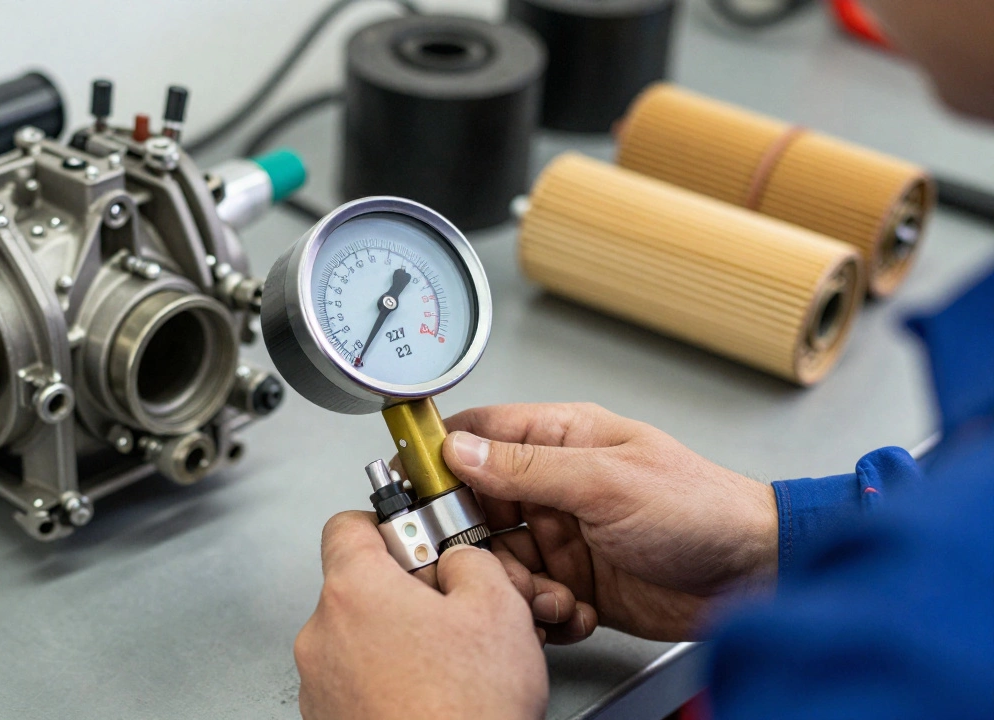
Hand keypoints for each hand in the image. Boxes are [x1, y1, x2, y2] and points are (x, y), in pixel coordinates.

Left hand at [294, 512, 552, 719]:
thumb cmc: (466, 709)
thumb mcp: (498, 607)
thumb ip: (471, 561)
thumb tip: (459, 560)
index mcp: (353, 589)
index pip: (349, 523)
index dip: (390, 523)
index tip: (420, 536)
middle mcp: (321, 634)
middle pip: (359, 585)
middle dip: (407, 592)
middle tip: (454, 611)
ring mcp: (319, 683)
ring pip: (359, 637)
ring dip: (399, 640)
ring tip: (450, 663)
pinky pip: (356, 682)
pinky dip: (388, 682)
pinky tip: (433, 695)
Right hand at [440, 403, 777, 641]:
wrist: (753, 577)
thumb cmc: (700, 508)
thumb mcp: (606, 481)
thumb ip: (527, 468)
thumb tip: (459, 450)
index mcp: (562, 438)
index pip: (480, 434)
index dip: (442, 457)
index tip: (418, 489)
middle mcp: (556, 485)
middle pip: (477, 506)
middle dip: (477, 541)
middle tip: (491, 563)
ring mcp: (563, 534)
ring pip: (499, 559)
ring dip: (515, 585)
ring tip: (550, 594)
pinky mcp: (574, 581)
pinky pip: (530, 596)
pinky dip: (543, 611)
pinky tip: (572, 610)